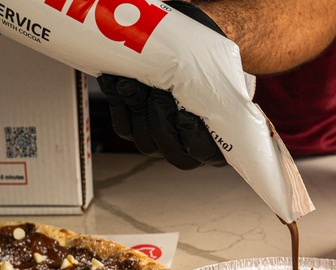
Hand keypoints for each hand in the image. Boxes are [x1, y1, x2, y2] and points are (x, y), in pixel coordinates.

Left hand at [97, 1, 226, 169]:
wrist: (187, 50)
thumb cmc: (209, 64)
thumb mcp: (219, 72)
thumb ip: (215, 86)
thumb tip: (215, 99)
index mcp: (218, 141)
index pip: (204, 154)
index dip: (193, 138)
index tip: (184, 116)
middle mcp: (190, 147)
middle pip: (172, 152)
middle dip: (160, 120)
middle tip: (157, 94)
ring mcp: (163, 140)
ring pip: (146, 142)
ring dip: (136, 111)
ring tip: (130, 84)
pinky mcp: (138, 129)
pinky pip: (125, 127)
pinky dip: (118, 104)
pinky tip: (115, 84)